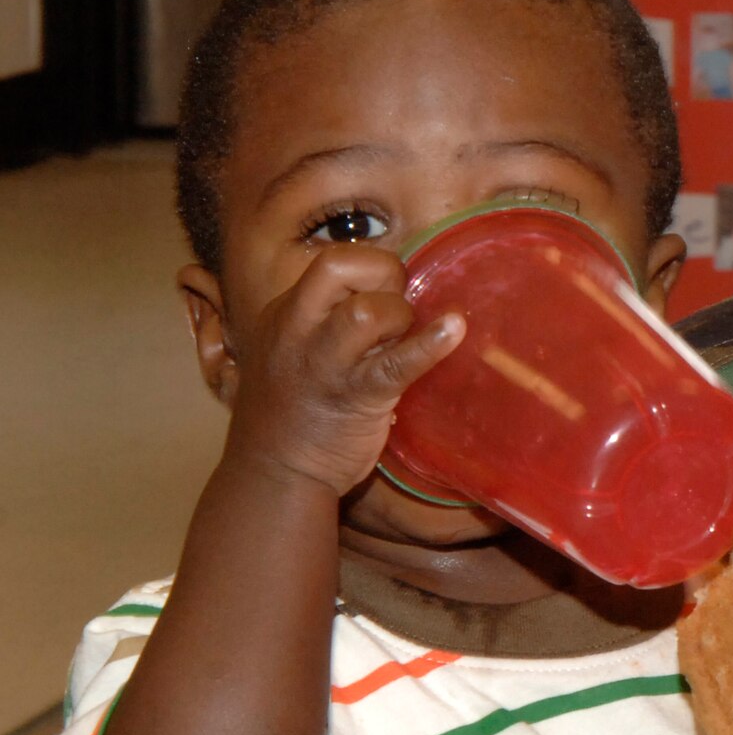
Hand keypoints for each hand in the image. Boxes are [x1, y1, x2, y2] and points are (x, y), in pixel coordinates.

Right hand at [225, 244, 463, 496]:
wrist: (275, 472)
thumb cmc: (298, 407)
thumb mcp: (299, 348)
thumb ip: (333, 320)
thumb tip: (396, 295)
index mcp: (288, 312)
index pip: (331, 262)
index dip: (370, 267)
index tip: (387, 292)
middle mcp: (299, 329)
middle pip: (337, 266)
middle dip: (381, 271)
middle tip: (398, 302)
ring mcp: (325, 364)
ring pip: (364, 313)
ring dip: (398, 314)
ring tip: (405, 335)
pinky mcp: (355, 397)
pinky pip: (395, 365)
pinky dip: (429, 345)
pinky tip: (453, 331)